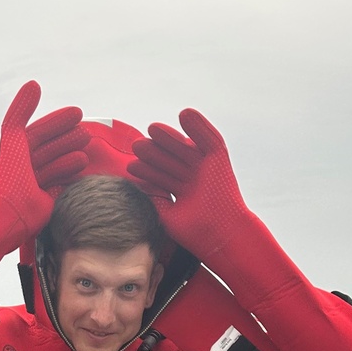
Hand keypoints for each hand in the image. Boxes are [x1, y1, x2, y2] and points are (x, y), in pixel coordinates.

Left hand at [0, 81, 89, 240]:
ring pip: (57, 166)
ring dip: (72, 155)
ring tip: (88, 148)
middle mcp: (25, 168)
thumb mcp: (13, 135)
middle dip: (68, 138)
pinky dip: (73, 175)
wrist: (10, 212)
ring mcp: (35, 185)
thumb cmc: (10, 173)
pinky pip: (62, 185)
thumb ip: (21, 110)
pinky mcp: (45, 202)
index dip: (58, 121)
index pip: (40, 131)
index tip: (78, 113)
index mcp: (17, 151)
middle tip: (88, 131)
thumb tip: (34, 83)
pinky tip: (85, 167)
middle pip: (51, 148)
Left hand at [127, 108, 246, 258]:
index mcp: (182, 192)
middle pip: (170, 160)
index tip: (131, 166)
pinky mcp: (220, 159)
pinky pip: (209, 139)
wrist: (220, 236)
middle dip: (154, 152)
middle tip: (137, 145)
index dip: (146, 170)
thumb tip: (136, 186)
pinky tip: (185, 114)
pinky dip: (199, 125)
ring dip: (170, 137)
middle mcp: (193, 178)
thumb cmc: (195, 234)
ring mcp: (205, 168)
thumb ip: (153, 198)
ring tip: (153, 129)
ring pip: (185, 148)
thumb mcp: (167, 215)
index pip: (161, 176)